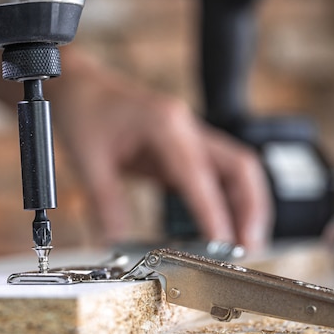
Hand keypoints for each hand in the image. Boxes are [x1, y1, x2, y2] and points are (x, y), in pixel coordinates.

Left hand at [48, 48, 272, 250]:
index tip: (223, 246)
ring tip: (242, 242)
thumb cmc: (85, 113)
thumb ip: (106, 205)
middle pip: (240, 166)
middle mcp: (186, 128)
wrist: (82, 86)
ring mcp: (189, 135)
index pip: (200, 175)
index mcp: (164, 126)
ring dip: (246, 205)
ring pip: (236, 169)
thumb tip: (116, 244)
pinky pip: (216, 173)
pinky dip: (226, 199)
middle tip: (248, 246)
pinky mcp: (184, 146)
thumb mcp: (88, 162)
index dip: (215, 214)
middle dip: (251, 208)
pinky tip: (220, 224)